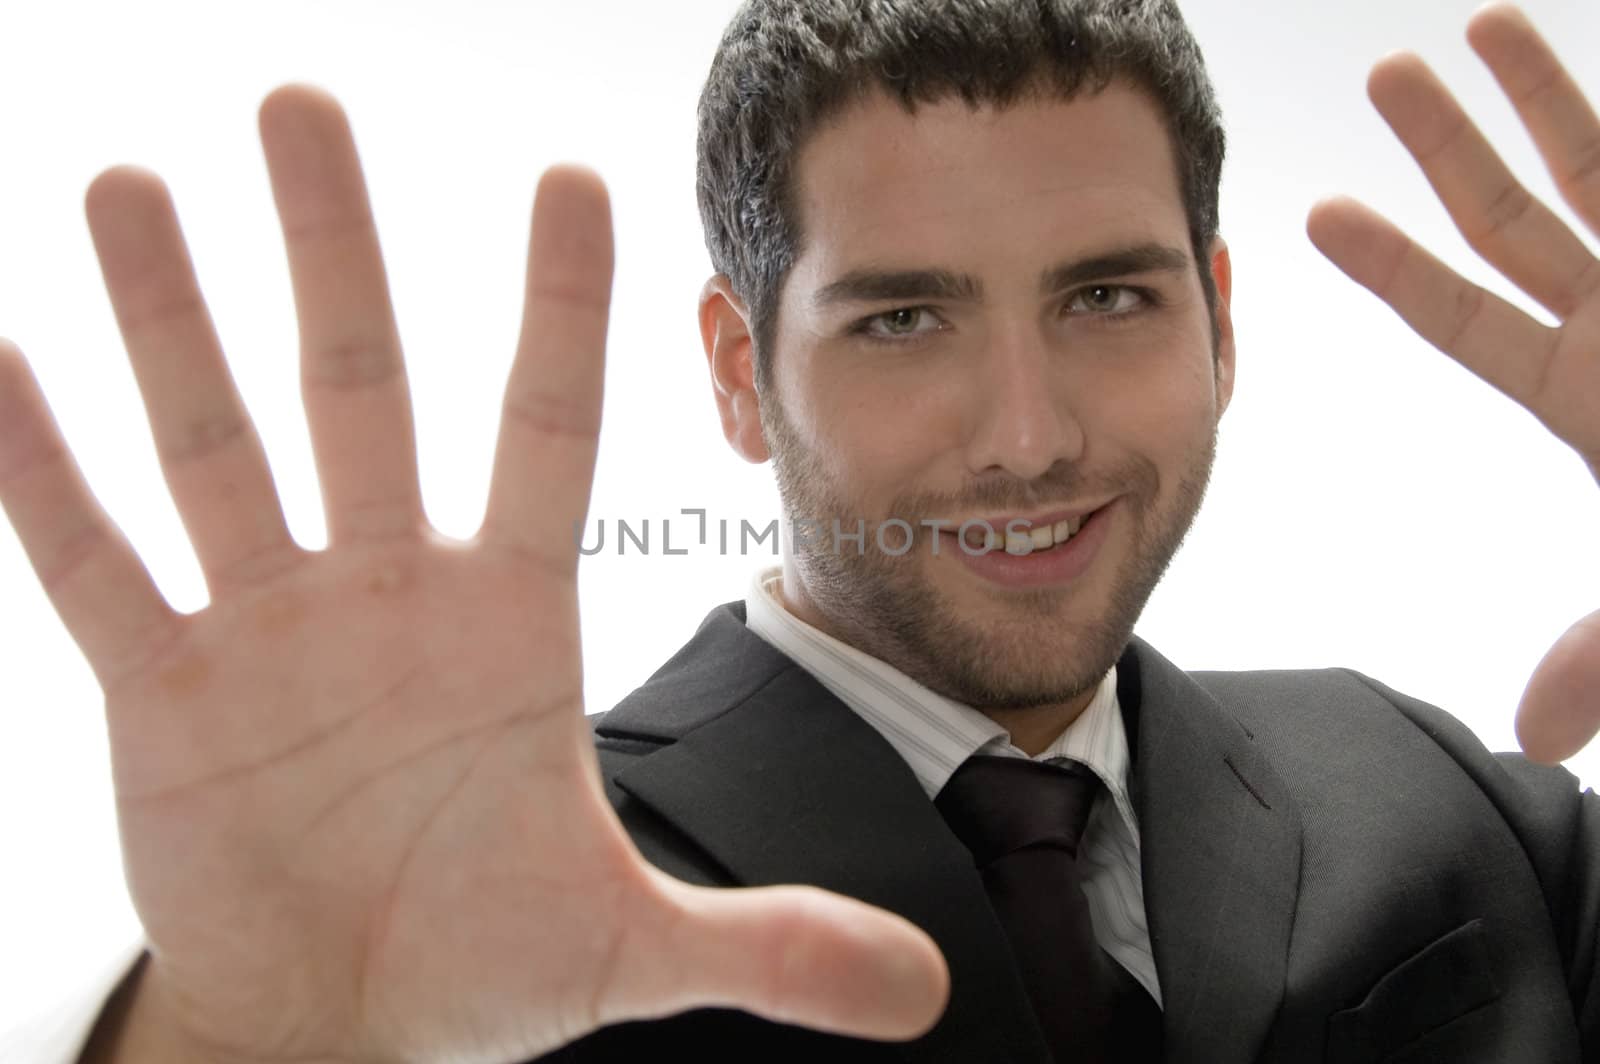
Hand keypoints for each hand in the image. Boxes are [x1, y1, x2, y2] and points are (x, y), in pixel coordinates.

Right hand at [0, 85, 946, 1063]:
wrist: (345, 1020)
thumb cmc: (484, 960)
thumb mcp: (631, 950)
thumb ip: (769, 946)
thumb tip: (921, 991)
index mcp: (505, 622)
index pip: (544, 432)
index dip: (556, 311)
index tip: (572, 177)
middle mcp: (386, 592)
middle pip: (360, 389)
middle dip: (334, 251)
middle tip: (301, 103)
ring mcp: (265, 628)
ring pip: (213, 446)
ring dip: (169, 323)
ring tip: (130, 190)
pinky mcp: (161, 687)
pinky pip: (90, 562)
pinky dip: (39, 474)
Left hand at [1305, 3, 1599, 764]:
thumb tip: (1531, 736)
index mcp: (1597, 390)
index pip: (1471, 320)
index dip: (1397, 272)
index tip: (1319, 219)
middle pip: (1520, 220)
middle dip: (1452, 150)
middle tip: (1388, 81)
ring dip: (1545, 93)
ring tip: (1476, 25)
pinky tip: (1578, 32)